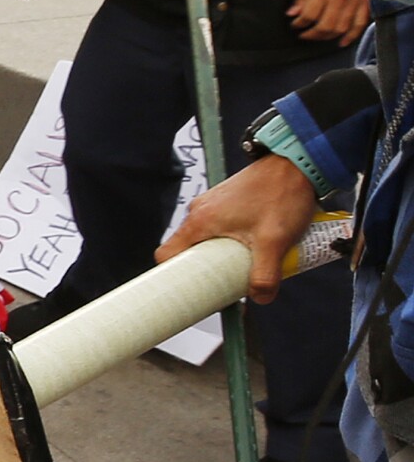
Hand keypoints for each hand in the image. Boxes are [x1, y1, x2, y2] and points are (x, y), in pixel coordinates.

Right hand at [157, 154, 318, 303]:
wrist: (296, 164)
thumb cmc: (281, 193)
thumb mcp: (274, 241)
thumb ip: (266, 274)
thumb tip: (260, 296)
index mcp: (200, 221)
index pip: (166, 254)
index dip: (173, 275)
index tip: (186, 289)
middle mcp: (199, 211)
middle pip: (188, 250)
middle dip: (205, 269)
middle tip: (225, 280)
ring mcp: (211, 205)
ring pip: (205, 239)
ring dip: (221, 253)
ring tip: (245, 260)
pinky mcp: (225, 202)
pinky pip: (218, 228)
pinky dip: (230, 239)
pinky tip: (253, 243)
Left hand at [288, 0, 370, 45]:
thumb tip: (293, 13)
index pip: (309, 15)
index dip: (299, 23)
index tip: (295, 25)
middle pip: (325, 25)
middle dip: (312, 34)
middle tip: (304, 35)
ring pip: (341, 27)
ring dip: (328, 36)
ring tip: (319, 37)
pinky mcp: (366, 1)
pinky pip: (360, 23)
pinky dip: (351, 36)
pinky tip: (342, 42)